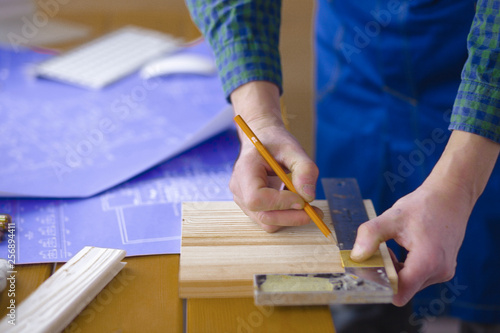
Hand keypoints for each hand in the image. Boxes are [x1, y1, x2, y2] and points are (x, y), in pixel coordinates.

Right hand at [229, 81, 319, 231]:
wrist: (262, 140)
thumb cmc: (275, 143)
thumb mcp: (294, 149)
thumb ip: (305, 170)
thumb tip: (309, 197)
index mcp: (245, 170)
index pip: (256, 198)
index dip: (280, 203)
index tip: (302, 200)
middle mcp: (239, 188)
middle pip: (263, 215)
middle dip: (291, 216)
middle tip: (315, 212)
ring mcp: (242, 200)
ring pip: (267, 222)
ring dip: (291, 218)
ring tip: (308, 206)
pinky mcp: (250, 207)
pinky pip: (269, 220)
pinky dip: (286, 216)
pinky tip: (296, 204)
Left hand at [351, 179, 471, 305]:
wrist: (450, 196)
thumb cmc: (423, 206)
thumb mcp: (391, 218)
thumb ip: (371, 235)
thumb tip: (357, 256)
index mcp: (428, 262)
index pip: (400, 292)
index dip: (382, 284)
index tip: (370, 268)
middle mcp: (439, 272)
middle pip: (403, 288)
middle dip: (388, 273)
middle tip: (383, 250)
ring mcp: (443, 272)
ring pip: (410, 284)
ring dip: (396, 270)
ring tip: (394, 246)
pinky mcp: (443, 269)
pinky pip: (418, 277)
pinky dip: (406, 267)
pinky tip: (403, 248)